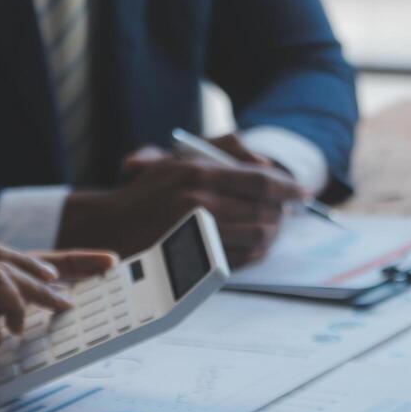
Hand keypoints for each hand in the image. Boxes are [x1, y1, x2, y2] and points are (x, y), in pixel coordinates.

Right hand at [56, 145, 304, 265]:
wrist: (109, 225)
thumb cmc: (146, 192)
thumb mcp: (179, 159)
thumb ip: (224, 153)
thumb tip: (267, 164)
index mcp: (199, 173)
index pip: (259, 180)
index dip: (287, 187)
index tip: (301, 193)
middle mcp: (200, 200)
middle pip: (264, 210)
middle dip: (281, 214)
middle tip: (285, 215)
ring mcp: (198, 232)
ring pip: (257, 236)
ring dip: (270, 235)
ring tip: (270, 231)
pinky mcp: (196, 257)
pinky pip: (241, 258)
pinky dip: (253, 254)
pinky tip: (251, 248)